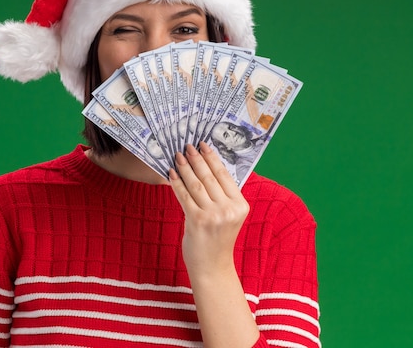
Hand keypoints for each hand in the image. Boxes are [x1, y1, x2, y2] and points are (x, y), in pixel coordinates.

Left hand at [169, 142, 249, 277]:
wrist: (212, 267)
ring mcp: (213, 216)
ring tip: (178, 156)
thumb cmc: (218, 239)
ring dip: (185, 168)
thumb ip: (221, 196)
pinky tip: (171, 174)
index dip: (212, 158)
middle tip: (187, 146)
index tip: (203, 145)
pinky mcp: (197, 221)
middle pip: (209, 177)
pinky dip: (177, 183)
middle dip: (197, 159)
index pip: (224, 175)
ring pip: (196, 185)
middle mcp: (229, 210)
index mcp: (240, 206)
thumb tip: (204, 167)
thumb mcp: (228, 216)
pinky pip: (184, 197)